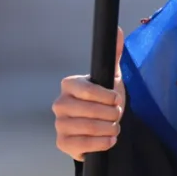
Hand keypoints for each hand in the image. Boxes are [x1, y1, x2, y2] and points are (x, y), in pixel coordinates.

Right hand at [53, 28, 125, 161]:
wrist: (103, 125)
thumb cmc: (105, 99)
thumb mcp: (112, 76)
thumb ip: (113, 54)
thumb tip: (116, 30)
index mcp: (70, 85)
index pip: (86, 90)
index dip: (106, 96)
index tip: (116, 99)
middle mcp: (59, 104)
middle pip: (89, 111)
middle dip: (111, 114)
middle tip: (117, 115)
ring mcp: (59, 124)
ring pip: (87, 128)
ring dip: (109, 129)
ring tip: (114, 127)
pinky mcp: (63, 143)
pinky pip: (83, 145)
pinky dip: (102, 143)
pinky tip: (109, 140)